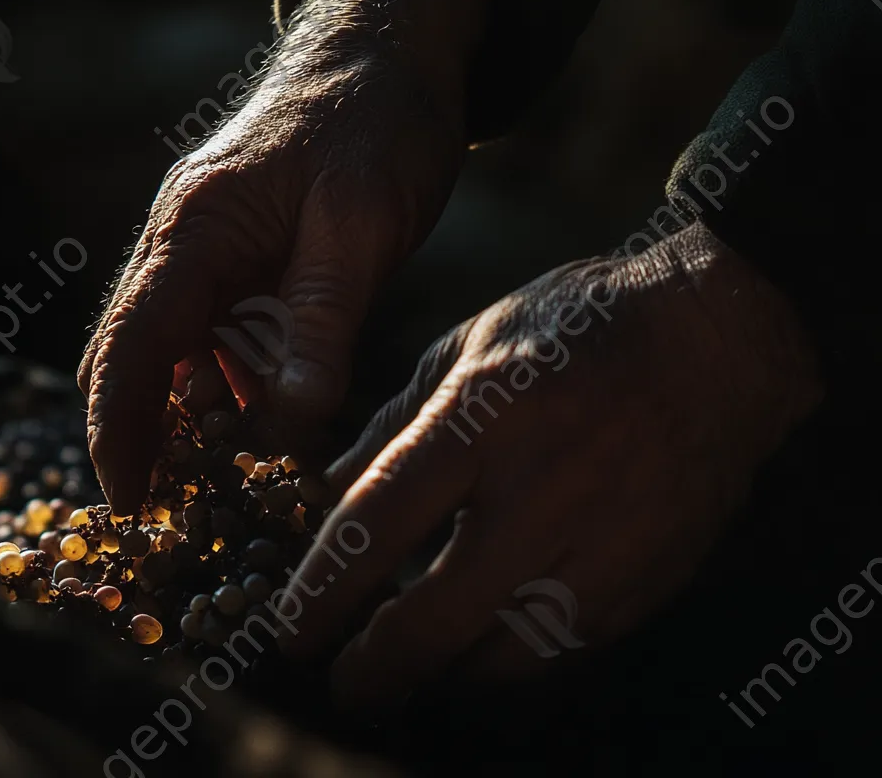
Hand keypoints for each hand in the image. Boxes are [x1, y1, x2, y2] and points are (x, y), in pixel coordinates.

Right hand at [78, 0, 494, 514]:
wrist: (387, 50)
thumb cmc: (373, 120)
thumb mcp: (359, 221)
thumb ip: (320, 319)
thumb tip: (290, 423)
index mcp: (195, 228)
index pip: (132, 343)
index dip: (119, 427)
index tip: (128, 503)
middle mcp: (188, 240)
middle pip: (139, 353)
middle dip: (143, 432)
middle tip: (172, 514)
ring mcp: (216, 246)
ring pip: (182, 349)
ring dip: (194, 416)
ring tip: (224, 486)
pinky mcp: (251, 252)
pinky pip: (225, 331)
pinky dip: (234, 383)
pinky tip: (265, 423)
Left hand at [278, 221, 823, 709]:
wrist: (714, 336)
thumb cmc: (578, 325)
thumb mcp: (472, 340)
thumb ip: (398, 419)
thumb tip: (335, 489)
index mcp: (484, 414)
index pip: (381, 521)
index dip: (325, 590)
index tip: (292, 632)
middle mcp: (542, 485)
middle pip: (438, 615)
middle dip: (378, 668)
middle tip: (347, 683)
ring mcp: (605, 537)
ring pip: (505, 655)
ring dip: (447, 670)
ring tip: (417, 660)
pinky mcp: (650, 573)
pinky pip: (567, 648)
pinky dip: (515, 656)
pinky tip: (490, 639)